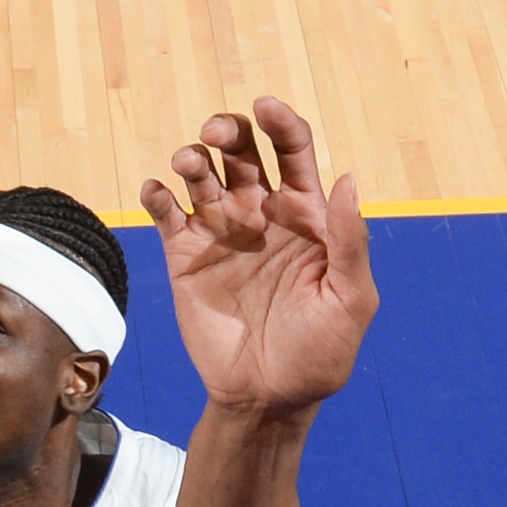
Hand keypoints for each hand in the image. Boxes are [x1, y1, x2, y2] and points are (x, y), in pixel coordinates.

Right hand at [143, 95, 374, 411]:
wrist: (269, 399)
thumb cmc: (321, 353)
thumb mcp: (350, 299)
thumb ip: (350, 240)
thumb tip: (348, 179)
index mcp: (306, 214)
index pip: (293, 150)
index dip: (281, 121)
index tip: (266, 106)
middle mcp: (261, 214)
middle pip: (241, 149)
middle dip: (228, 129)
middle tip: (217, 134)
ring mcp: (222, 233)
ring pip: (201, 173)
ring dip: (191, 156)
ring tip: (190, 166)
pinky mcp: (185, 257)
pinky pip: (166, 213)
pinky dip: (156, 194)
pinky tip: (158, 194)